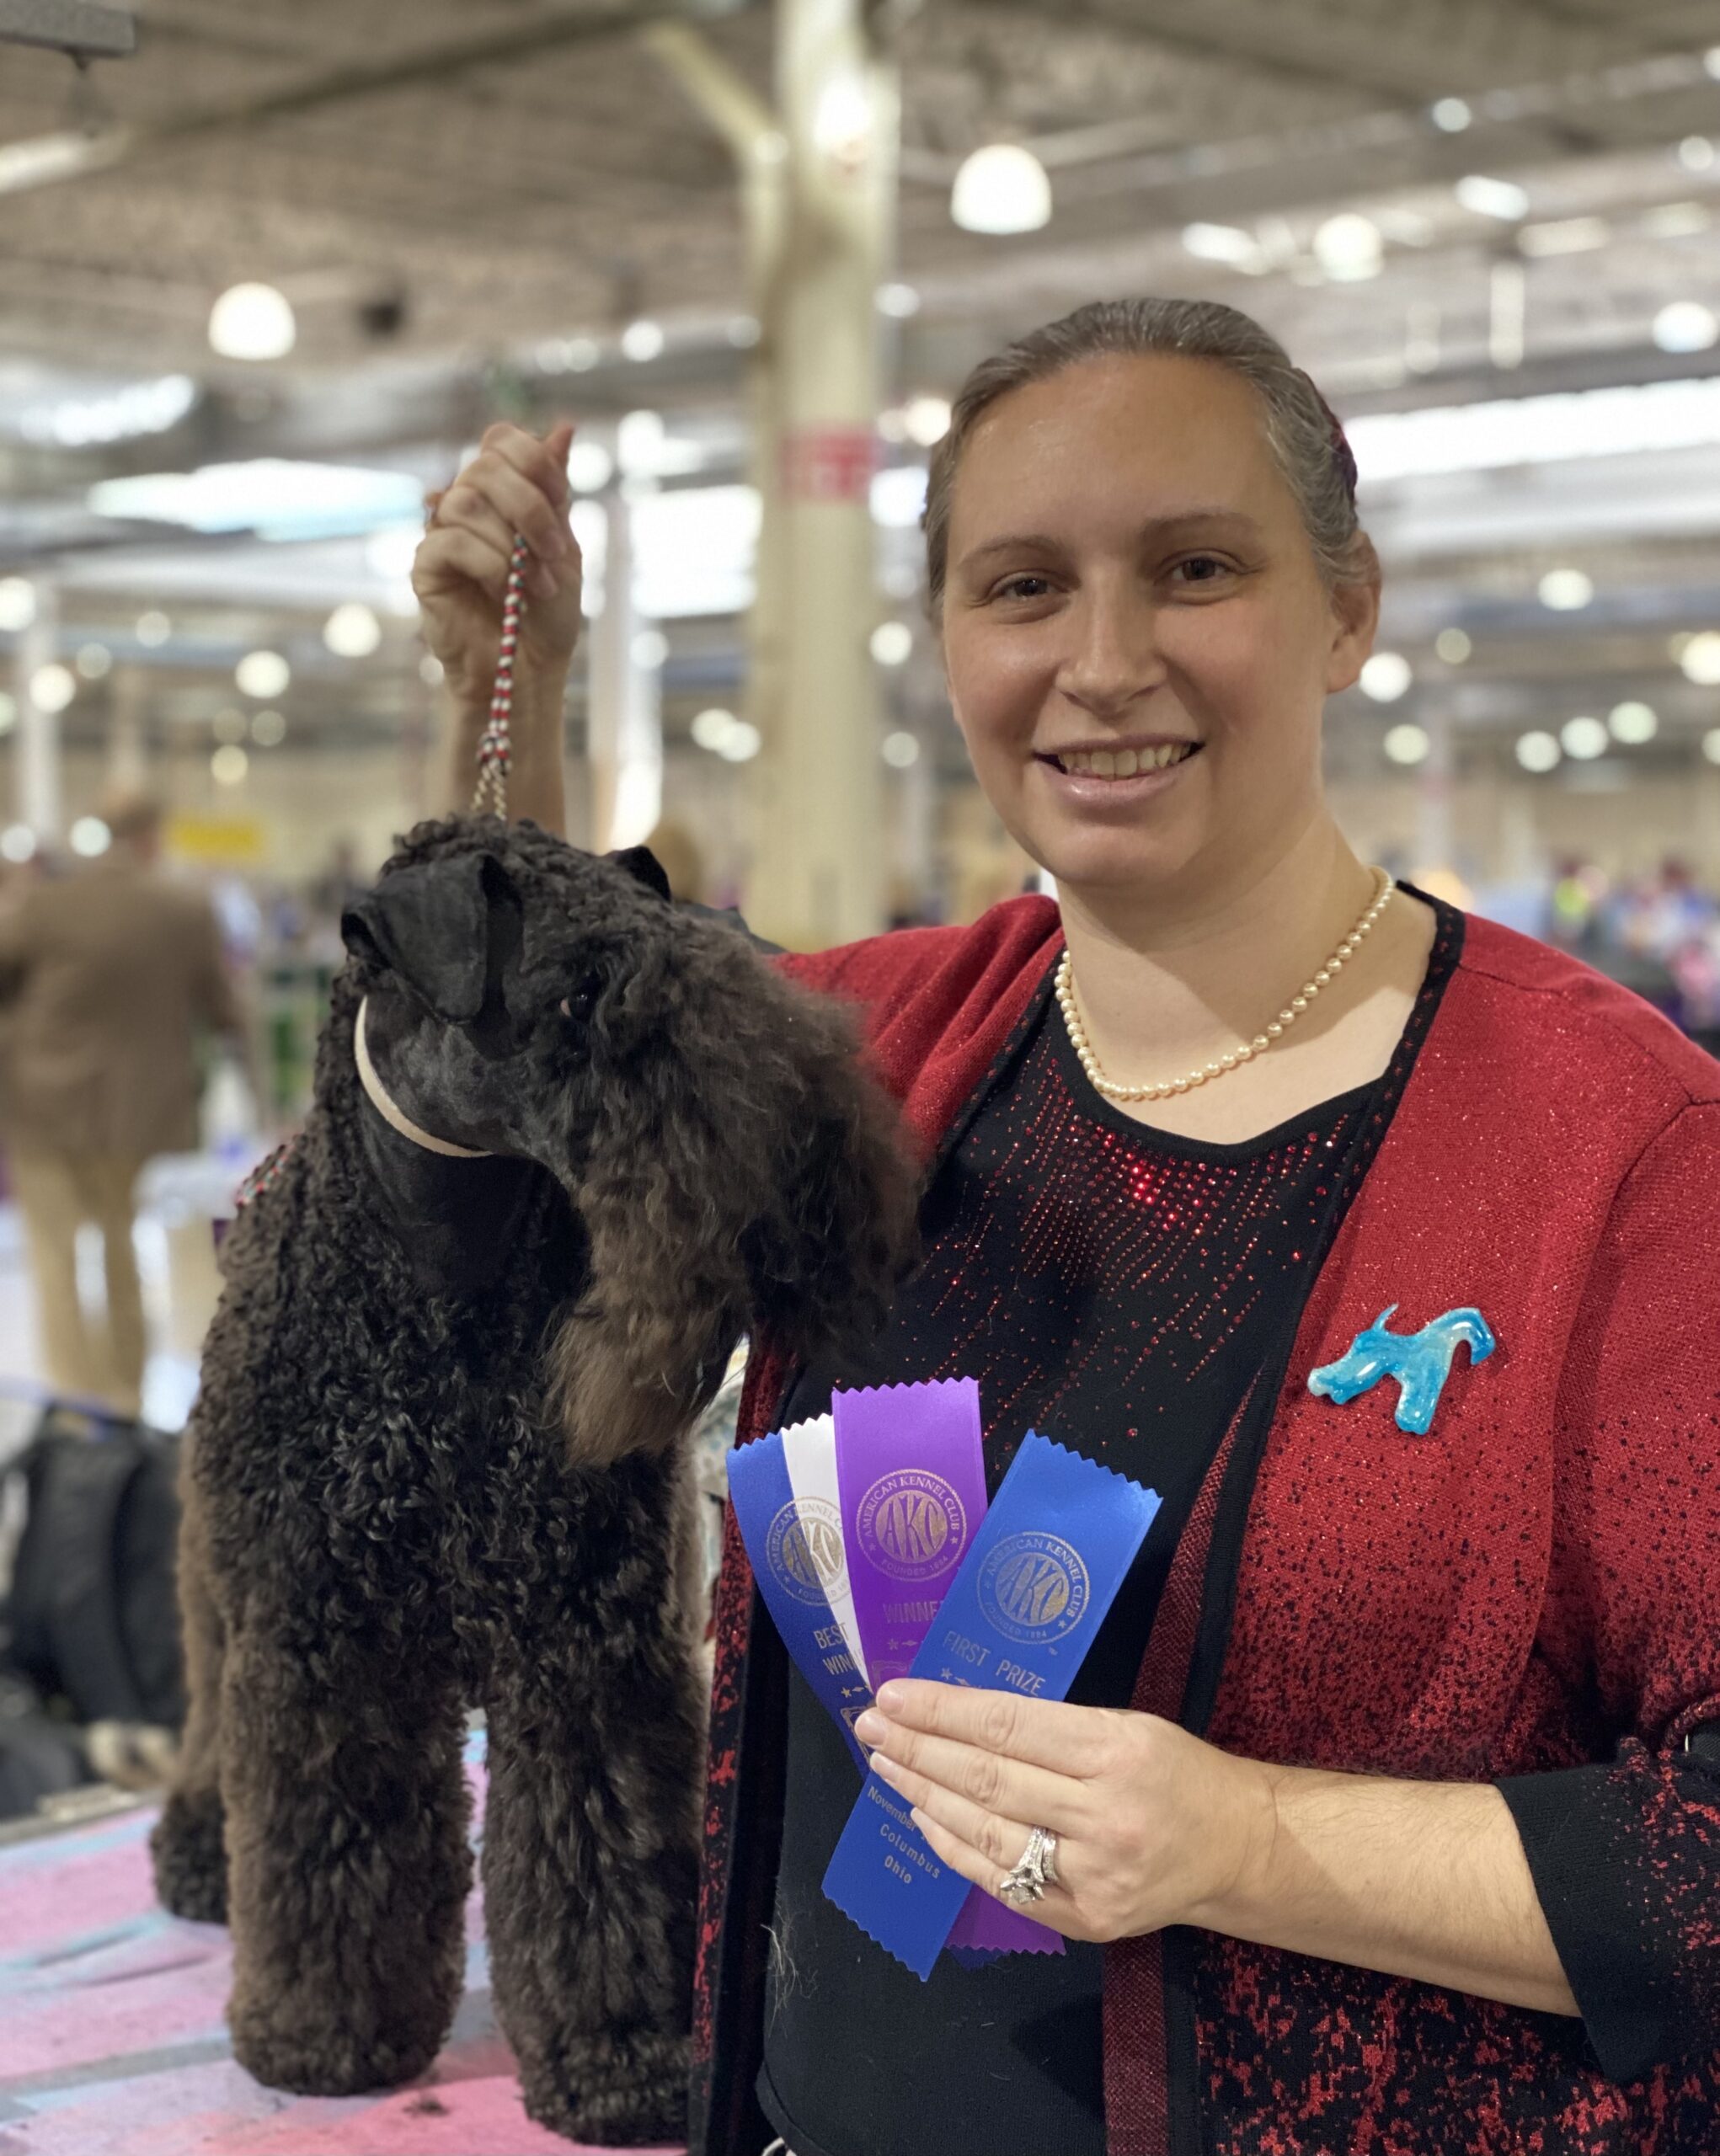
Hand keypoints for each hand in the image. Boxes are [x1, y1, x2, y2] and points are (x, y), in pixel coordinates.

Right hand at [413, 421, 582, 709]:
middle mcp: (466, 504)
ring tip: (535, 585)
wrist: (527, 669)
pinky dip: (488, 564)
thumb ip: (555, 491)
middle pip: (484, 466)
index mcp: (500, 492)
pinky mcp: (425, 566)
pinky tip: (504, 592)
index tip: (561, 499)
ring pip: (467, 504)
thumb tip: (565, 427)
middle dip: (529, 507)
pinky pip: (450, 541)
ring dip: (513, 545)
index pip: (501, 440)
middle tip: (554, 553)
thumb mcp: (562, 546)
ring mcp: (441, 533)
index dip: (532, 459)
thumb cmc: (545, 613)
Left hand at [854, 1680, 1276, 1943]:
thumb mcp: (1125, 1725)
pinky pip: (1001, 1882)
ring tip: (887, 1766)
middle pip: (988, 1780)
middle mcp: (1103, 1817)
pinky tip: (924, 1817)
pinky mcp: (1084, 1920)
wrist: (1235, 1849)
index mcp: (1116, 1751)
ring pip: (986, 1834)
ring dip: (925, 1796)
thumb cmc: (1175, 1772)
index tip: (894, 1695)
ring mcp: (1092, 1877)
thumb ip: (1050, 1726)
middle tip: (871, 1727)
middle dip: (919, 1750)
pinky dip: (955, 1848)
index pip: (1008, 1726)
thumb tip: (959, 1714)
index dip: (943, 1711)